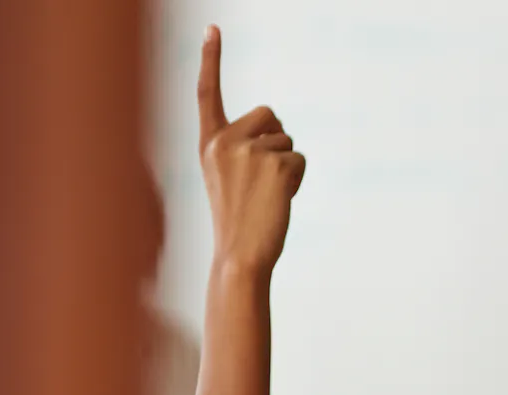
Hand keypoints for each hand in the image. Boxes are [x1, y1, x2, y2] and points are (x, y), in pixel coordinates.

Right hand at [197, 26, 305, 273]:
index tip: (213, 27)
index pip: (207, 92)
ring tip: (267, 194)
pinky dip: (297, 178)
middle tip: (262, 178)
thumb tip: (279, 130)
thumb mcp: (228, 176)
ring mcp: (249, 151)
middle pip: (270, 115)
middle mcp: (224, 140)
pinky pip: (300, 159)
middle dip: (277, 140)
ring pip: (288, 140)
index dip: (210, 58)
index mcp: (207, 142)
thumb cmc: (237, 220)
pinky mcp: (275, 164)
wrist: (239, 254)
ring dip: (287, 164)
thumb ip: (243, 148)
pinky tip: (279, 198)